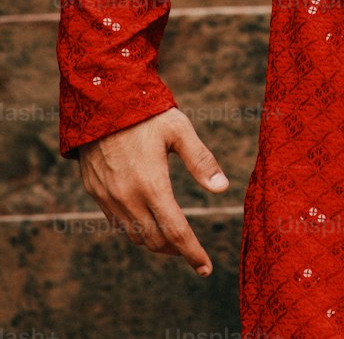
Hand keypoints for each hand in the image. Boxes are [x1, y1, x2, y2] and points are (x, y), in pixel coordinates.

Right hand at [77, 107, 229, 276]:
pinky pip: (117, 222)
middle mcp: (127, 197)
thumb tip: (222, 188)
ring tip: (173, 240)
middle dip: (176, 250)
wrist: (100, 100)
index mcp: (152, 185)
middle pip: (155, 240)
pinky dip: (135, 229)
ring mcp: (108, 197)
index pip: (176, 232)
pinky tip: (147, 221)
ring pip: (134, 235)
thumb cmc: (146, 113)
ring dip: (155, 243)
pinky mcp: (95, 191)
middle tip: (192, 252)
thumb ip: (201, 160)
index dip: (192, 253)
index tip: (205, 268)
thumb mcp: (179, 130)